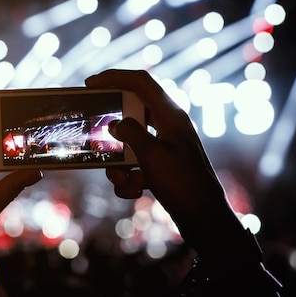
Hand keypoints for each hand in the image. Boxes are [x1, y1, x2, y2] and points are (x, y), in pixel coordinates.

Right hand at [85, 69, 245, 256]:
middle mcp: (168, 126)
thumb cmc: (182, 183)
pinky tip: (135, 191)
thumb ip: (130, 133)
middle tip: (95, 136)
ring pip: (130, 145)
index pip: (140, 82)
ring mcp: (166, 147)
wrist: (205, 218)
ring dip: (119, 163)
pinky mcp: (163, 167)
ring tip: (122, 180)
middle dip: (113, 132)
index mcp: (170, 115)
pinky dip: (130, 178)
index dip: (114, 77)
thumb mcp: (151, 154)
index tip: (90, 83)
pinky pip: (136, 165)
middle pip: (131, 116)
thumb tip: (115, 124)